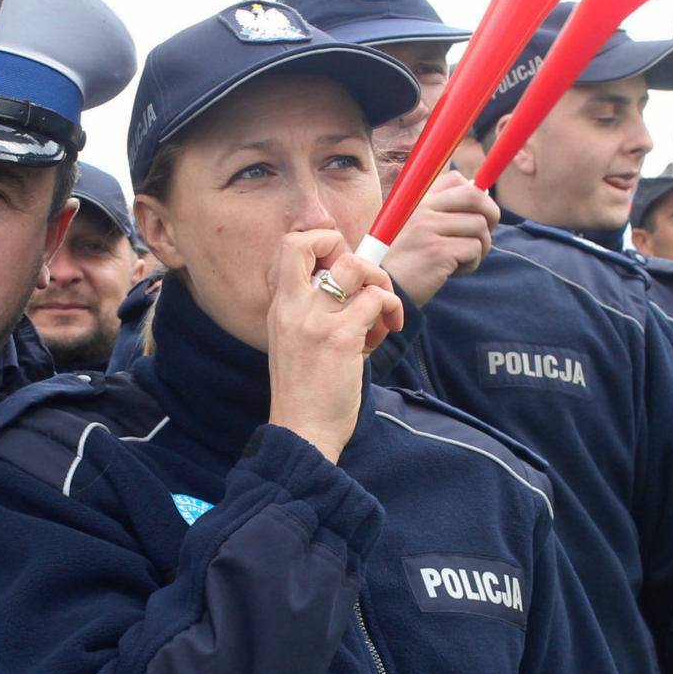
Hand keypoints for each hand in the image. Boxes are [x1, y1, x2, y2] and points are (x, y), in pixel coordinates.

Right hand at [265, 230, 401, 464]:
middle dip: (349, 250)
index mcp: (280, 306)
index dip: (322, 243)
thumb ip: (315, 312)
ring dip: (381, 283)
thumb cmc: (306, 392)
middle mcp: (293, 306)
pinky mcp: (341, 337)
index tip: (342, 270)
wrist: (302, 431)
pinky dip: (392, 310)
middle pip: (316, 242)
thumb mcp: (296, 342)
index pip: (290, 246)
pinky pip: (376, 300)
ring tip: (383, 312)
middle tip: (364, 284)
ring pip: (357, 266)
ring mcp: (316, 320)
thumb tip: (354, 287)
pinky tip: (389, 330)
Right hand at [379, 171, 497, 307]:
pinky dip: (472, 264)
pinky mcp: (438, 252)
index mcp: (417, 200)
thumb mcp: (414, 227)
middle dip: (491, 215)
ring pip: (479, 226)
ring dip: (481, 247)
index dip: (476, 194)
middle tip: (483, 236)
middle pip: (475, 196)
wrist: (383, 290)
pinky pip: (474, 249)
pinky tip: (453, 272)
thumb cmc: (403, 261)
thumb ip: (439, 212)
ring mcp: (429, 229)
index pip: (456, 179)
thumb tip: (481, 197)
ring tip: (462, 261)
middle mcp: (423, 209)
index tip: (476, 214)